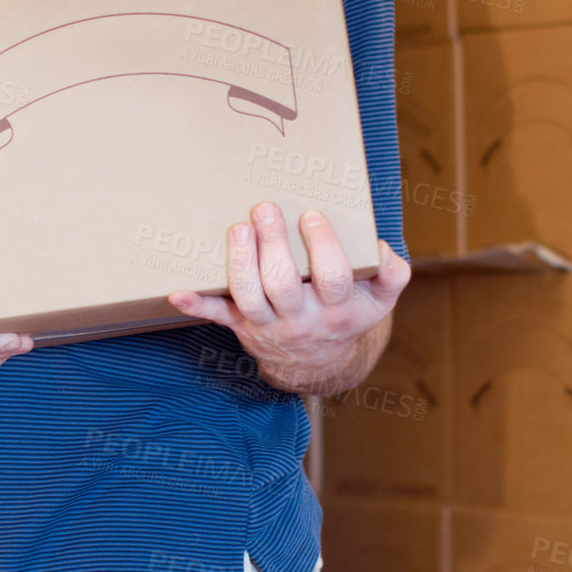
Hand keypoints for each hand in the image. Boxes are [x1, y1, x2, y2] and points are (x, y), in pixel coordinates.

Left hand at [166, 202, 410, 393]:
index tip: (311, 216)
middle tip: (265, 207)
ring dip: (240, 261)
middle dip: (272, 244)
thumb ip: (392, 273)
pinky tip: (178, 292)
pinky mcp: (242, 326)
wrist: (318, 363)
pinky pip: (218, 318)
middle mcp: (301, 319)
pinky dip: (197, 306)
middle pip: (283, 284)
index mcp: (338, 309)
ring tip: (239, 227)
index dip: (322, 246)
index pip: (333, 277)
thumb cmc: (347, 314)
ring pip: (250, 297)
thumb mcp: (380, 299)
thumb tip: (379, 246)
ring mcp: (268, 325)